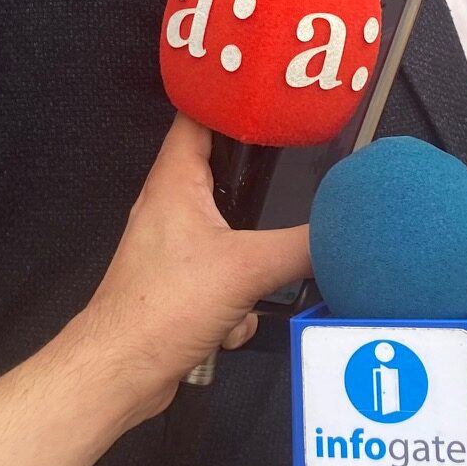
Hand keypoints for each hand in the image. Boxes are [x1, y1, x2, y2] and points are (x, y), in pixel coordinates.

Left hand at [69, 114, 310, 424]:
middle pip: (221, 175)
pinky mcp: (178, 286)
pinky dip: (235, 303)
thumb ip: (303, 246)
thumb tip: (344, 232)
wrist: (122, 371)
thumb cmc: (159, 308)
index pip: (198, 115)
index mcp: (175, 181)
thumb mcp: (248, 268)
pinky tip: (230, 323)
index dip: (230, 99)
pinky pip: (222, 280)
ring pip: (228, 236)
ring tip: (252, 284)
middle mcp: (169, 207)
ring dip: (250, 264)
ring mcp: (172, 247)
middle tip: (286, 185)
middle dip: (256, 192)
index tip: (264, 93)